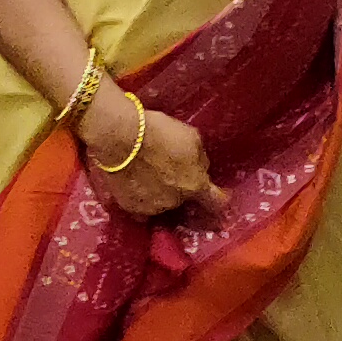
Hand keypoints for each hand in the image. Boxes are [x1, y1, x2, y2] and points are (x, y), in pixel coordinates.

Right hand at [78, 96, 226, 220]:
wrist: (120, 136)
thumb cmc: (159, 131)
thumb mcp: (192, 138)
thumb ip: (200, 159)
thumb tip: (201, 170)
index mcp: (195, 185)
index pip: (217, 202)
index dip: (222, 202)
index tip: (221, 198)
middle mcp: (176, 202)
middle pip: (185, 201)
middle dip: (182, 189)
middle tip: (170, 171)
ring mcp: (153, 208)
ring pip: (162, 204)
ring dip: (160, 194)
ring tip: (148, 174)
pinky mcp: (131, 208)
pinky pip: (141, 207)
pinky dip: (141, 199)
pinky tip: (135, 185)